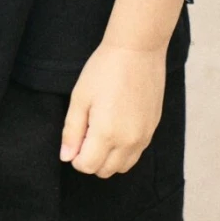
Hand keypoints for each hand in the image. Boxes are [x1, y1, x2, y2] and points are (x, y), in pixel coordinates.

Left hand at [60, 43, 165, 177]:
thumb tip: (66, 157)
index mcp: (107, 134)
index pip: (87, 166)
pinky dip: (124, 150)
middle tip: (87, 132)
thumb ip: (72, 131)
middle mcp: (129, 141)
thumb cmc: (105, 69)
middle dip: (91, 159)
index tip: (76, 137)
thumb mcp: (80, 98)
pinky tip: (117, 126)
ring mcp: (144, 136)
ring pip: (123, 166)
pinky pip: (136, 153)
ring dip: (109, 158)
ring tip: (102, 130)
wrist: (138, 50)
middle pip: (105, 171)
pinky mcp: (153, 128)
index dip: (75, 157)